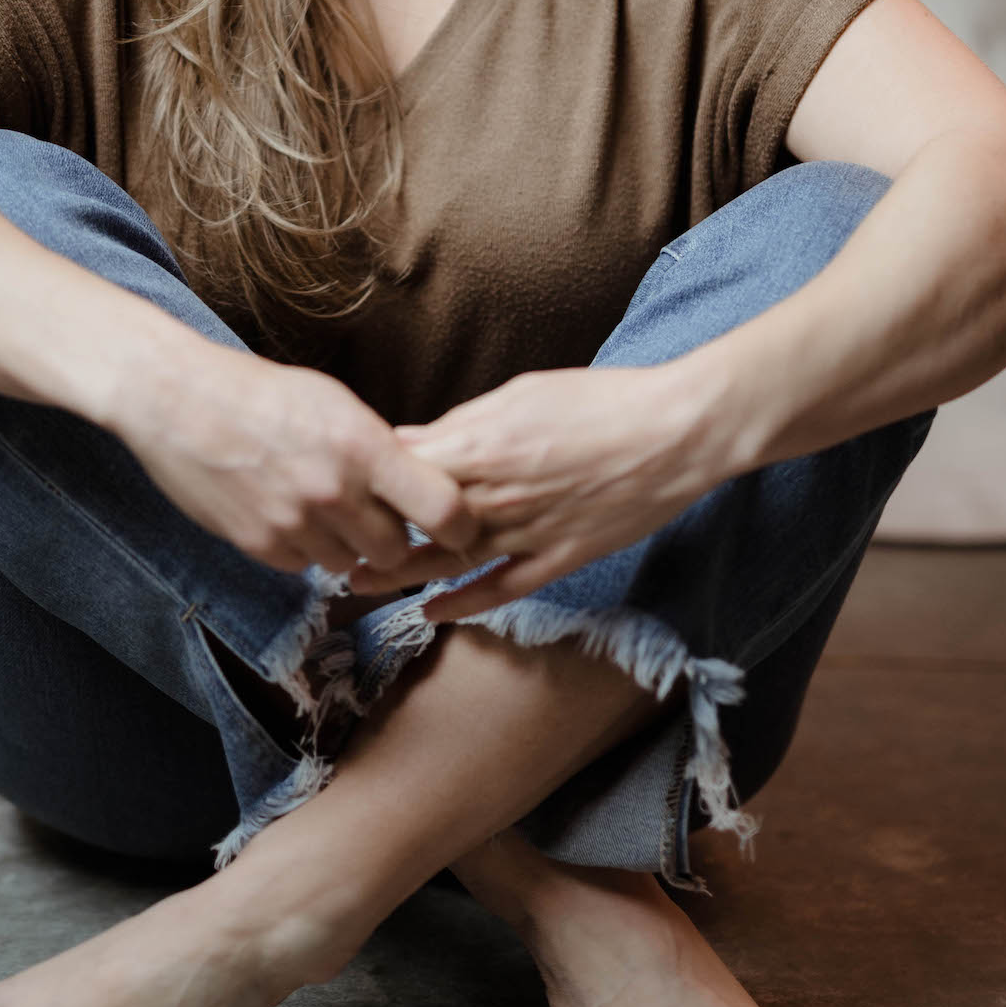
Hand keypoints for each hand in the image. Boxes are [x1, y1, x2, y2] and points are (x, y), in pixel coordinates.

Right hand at [121, 342, 482, 577]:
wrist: (179, 401)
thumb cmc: (262, 393)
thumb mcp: (335, 403)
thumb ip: (378, 448)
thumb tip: (419, 487)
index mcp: (363, 447)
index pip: (443, 509)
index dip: (460, 526)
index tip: (460, 527)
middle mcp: (334, 492)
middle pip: (396, 552)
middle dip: (394, 540)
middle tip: (380, 518)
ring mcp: (295, 523)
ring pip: (350, 564)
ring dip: (346, 545)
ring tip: (322, 507)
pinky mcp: (260, 545)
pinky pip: (304, 566)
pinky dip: (303, 548)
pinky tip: (287, 511)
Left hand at [347, 363, 720, 619]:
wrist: (677, 431)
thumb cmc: (602, 400)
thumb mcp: (523, 393)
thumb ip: (465, 422)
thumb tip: (414, 438)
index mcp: (483, 445)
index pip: (403, 470)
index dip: (366, 481)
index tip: (339, 484)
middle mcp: (497, 494)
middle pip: (414, 520)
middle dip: (369, 530)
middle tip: (328, 540)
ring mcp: (529, 531)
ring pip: (448, 561)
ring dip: (398, 573)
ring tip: (355, 583)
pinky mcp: (561, 556)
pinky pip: (502, 588)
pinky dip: (464, 604)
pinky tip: (432, 613)